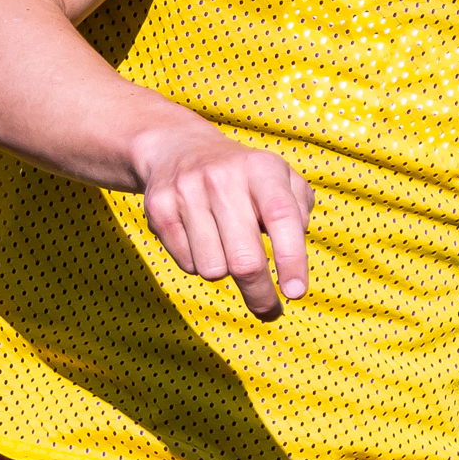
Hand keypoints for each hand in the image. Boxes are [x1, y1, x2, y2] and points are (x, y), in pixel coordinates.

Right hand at [132, 113, 312, 318]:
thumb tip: (295, 255)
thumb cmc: (245, 178)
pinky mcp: (159, 209)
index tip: (296, 293)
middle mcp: (222, 177)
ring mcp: (186, 192)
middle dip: (260, 294)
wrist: (178, 149)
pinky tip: (201, 239)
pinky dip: (199, 263)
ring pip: (213, 269)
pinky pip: (187, 264)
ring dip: (225, 271)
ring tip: (226, 246)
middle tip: (270, 311)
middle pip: (244, 259)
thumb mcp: (281, 179)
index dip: (291, 259)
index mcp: (261, 168)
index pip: (281, 216)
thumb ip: (300, 212)